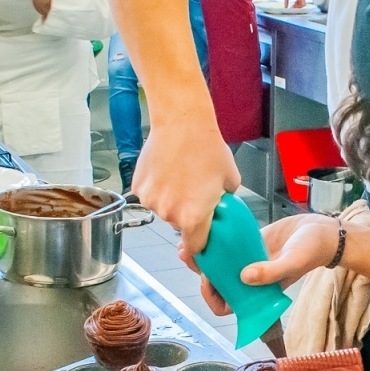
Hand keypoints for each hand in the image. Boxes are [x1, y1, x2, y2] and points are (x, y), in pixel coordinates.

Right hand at [133, 118, 238, 253]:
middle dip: (186, 214)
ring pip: (163, 209)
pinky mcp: (139, 187)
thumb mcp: (230, 180)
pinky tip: (167, 170)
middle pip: (178, 225)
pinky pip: (150, 195)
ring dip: (170, 200)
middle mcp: (169, 213)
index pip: (195, 247)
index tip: (201, 240)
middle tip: (194, 191)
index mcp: (194, 217)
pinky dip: (157, 187)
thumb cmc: (207, 148)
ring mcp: (151, 201)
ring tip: (180, 175)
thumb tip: (220, 207)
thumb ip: (225, 202)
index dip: (199, 244)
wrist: (182, 123)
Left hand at [177, 212, 336, 316]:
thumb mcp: (293, 262)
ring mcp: (247, 261)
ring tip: (188, 243)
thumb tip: (244, 277)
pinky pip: (226, 246)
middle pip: (216, 284)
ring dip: (202, 257)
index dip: (213, 297)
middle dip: (200, 272)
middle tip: (190, 255)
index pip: (228, 306)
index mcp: (258, 293)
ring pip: (218, 265)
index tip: (208, 279)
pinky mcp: (248, 244)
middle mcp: (249, 280)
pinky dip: (214, 240)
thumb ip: (271, 272)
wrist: (321, 230)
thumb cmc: (312, 251)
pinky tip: (206, 228)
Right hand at [281, 0, 307, 9]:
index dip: (297, 4)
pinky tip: (294, 6)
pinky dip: (299, 6)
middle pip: (303, 3)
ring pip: (304, 4)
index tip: (293, 5)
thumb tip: (285, 7)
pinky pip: (303, 4)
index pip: (301, 1)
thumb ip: (286, 2)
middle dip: (298, 6)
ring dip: (298, 7)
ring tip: (294, 6)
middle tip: (293, 7)